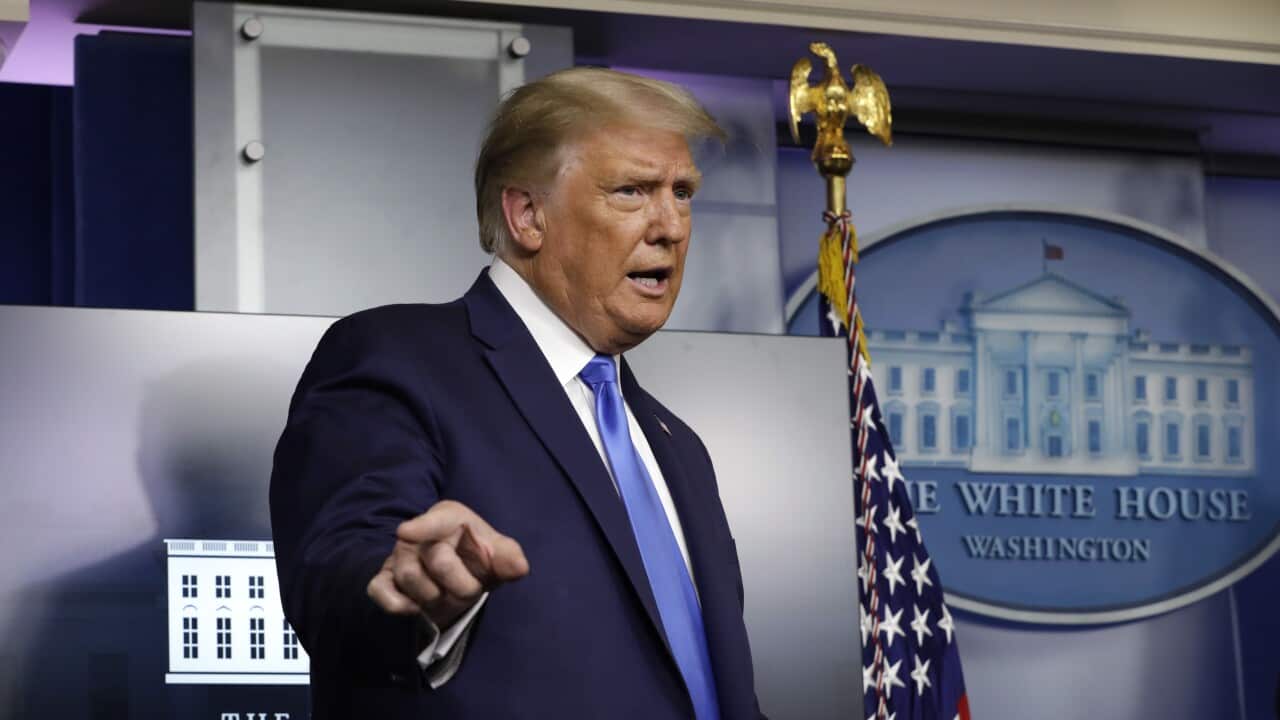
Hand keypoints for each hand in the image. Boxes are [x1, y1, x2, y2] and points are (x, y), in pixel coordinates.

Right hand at [367, 500, 529, 628]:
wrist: (454, 578)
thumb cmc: (477, 559)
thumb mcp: (498, 555)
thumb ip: (509, 557)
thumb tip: (519, 567)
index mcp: (448, 518)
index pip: (436, 520)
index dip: (423, 526)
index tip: (406, 532)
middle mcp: (418, 533)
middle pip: (438, 560)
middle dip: (462, 585)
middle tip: (471, 591)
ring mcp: (399, 556)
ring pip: (410, 578)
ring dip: (435, 597)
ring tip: (446, 597)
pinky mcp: (385, 579)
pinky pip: (380, 591)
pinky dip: (397, 604)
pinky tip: (415, 610)